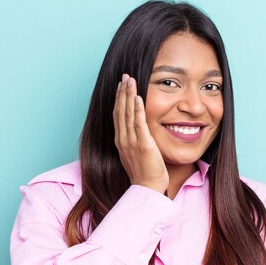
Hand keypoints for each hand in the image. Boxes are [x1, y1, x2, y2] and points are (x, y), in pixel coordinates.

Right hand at [113, 74, 168, 193]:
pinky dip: (137, 109)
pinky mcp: (143, 145)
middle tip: (125, 76)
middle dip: (122, 92)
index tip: (121, 86)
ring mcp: (131, 142)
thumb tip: (139, 132)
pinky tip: (138, 97)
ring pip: (127, 113)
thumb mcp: (136, 154)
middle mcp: (123, 139)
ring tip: (129, 80)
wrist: (147, 188)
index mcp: (121, 141)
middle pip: (120, 110)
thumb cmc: (144, 173)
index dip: (119, 99)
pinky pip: (139, 123)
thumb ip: (135, 141)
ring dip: (128, 95)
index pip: (118, 115)